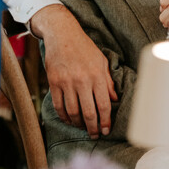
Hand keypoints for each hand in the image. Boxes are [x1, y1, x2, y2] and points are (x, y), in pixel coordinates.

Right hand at [30, 5, 117, 139]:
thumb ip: (108, 81)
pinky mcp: (54, 82)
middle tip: (95, 135)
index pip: (104, 105)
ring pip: (73, 112)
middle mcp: (82, 80)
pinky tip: (69, 120)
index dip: (106, 121)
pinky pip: (59, 106)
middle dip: (93, 128)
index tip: (106, 130)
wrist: (62, 34)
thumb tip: (115, 100)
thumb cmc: (84, 48)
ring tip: (82, 128)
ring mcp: (67, 82)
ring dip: (78, 124)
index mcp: (97, 76)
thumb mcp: (101, 61)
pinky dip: (64, 116)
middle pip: (89, 113)